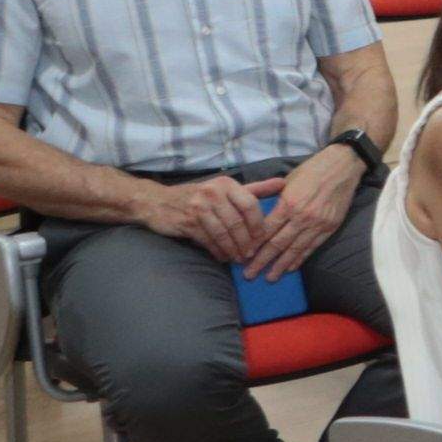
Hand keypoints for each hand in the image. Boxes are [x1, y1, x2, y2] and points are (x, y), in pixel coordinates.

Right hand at [141, 174, 267, 263]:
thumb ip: (255, 188)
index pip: (251, 205)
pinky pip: (209, 241)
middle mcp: (213, 193)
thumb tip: (284, 183)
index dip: (259, 224)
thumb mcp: (226, 188)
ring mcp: (199, 208)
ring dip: (234, 250)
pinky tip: (224, 257)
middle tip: (252, 254)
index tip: (263, 238)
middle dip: (247, 242)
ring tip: (240, 258)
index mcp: (226, 184)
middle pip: (238, 223)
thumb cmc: (199, 195)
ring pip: (224, 234)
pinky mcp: (188, 223)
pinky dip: (219, 251)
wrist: (157, 201)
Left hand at [248, 150, 360, 276]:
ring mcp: (317, 224)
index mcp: (288, 204)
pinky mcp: (330, 227)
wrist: (343, 166)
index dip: (253, 245)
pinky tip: (291, 267)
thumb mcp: (288, 181)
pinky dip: (300, 258)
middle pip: (277, 244)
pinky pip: (312, 247)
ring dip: (280, 265)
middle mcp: (302, 217)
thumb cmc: (312, 170)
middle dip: (261, 261)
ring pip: (295, 250)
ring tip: (269, 277)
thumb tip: (262, 217)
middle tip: (249, 274)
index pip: (265, 230)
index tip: (243, 256)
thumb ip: (276, 200)